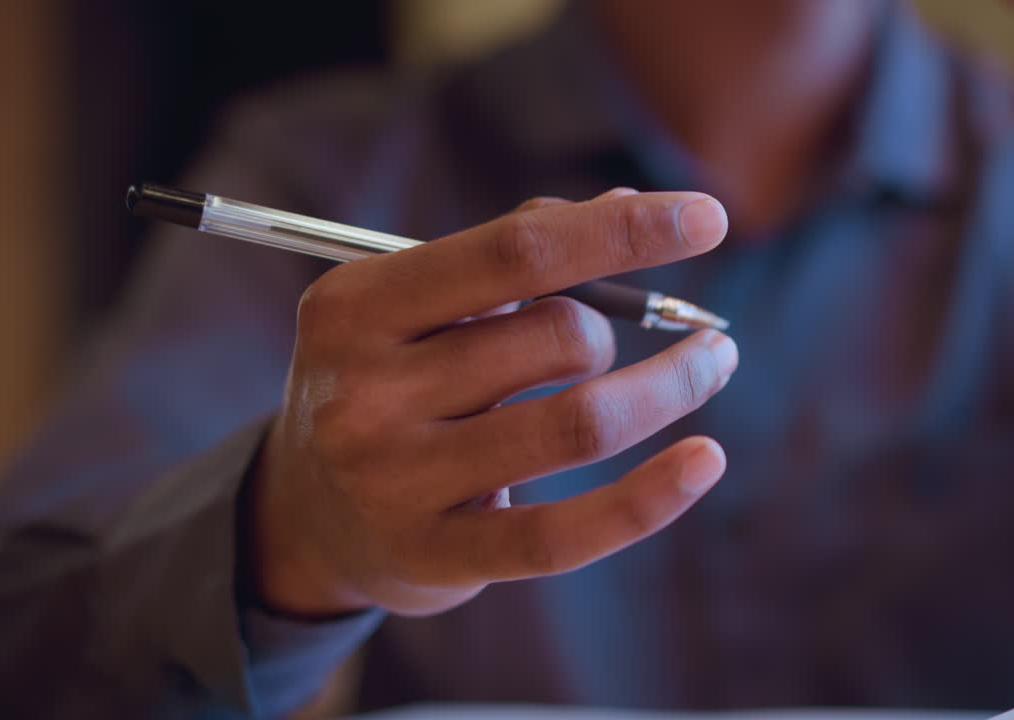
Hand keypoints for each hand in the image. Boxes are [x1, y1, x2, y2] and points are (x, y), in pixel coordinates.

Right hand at [249, 189, 737, 616]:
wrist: (303, 514)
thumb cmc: (387, 382)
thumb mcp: (417, 306)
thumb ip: (511, 254)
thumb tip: (626, 204)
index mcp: (360, 304)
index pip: (516, 253)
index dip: (623, 231)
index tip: (710, 216)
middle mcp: (366, 391)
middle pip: (558, 336)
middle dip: (618, 330)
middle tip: (617, 342)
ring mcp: (396, 480)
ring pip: (578, 424)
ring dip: (669, 387)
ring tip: (707, 364)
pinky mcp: (434, 556)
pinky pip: (563, 533)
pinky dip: (649, 498)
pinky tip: (705, 461)